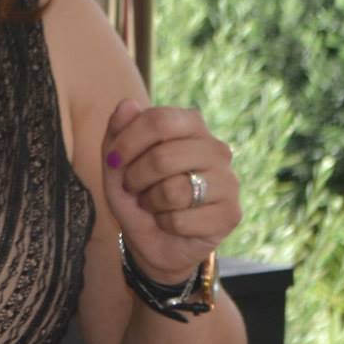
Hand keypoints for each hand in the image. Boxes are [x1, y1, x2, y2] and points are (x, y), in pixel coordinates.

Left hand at [102, 100, 241, 284]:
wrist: (153, 239)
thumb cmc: (137, 194)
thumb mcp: (117, 164)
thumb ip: (117, 133)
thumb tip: (127, 103)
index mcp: (191, 126)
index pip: (160, 120)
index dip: (128, 141)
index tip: (113, 161)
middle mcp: (216, 149)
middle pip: (163, 157)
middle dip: (136, 178)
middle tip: (134, 188)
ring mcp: (228, 181)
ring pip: (174, 190)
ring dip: (151, 202)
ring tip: (154, 205)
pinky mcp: (231, 213)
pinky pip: (181, 219)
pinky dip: (165, 225)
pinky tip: (172, 223)